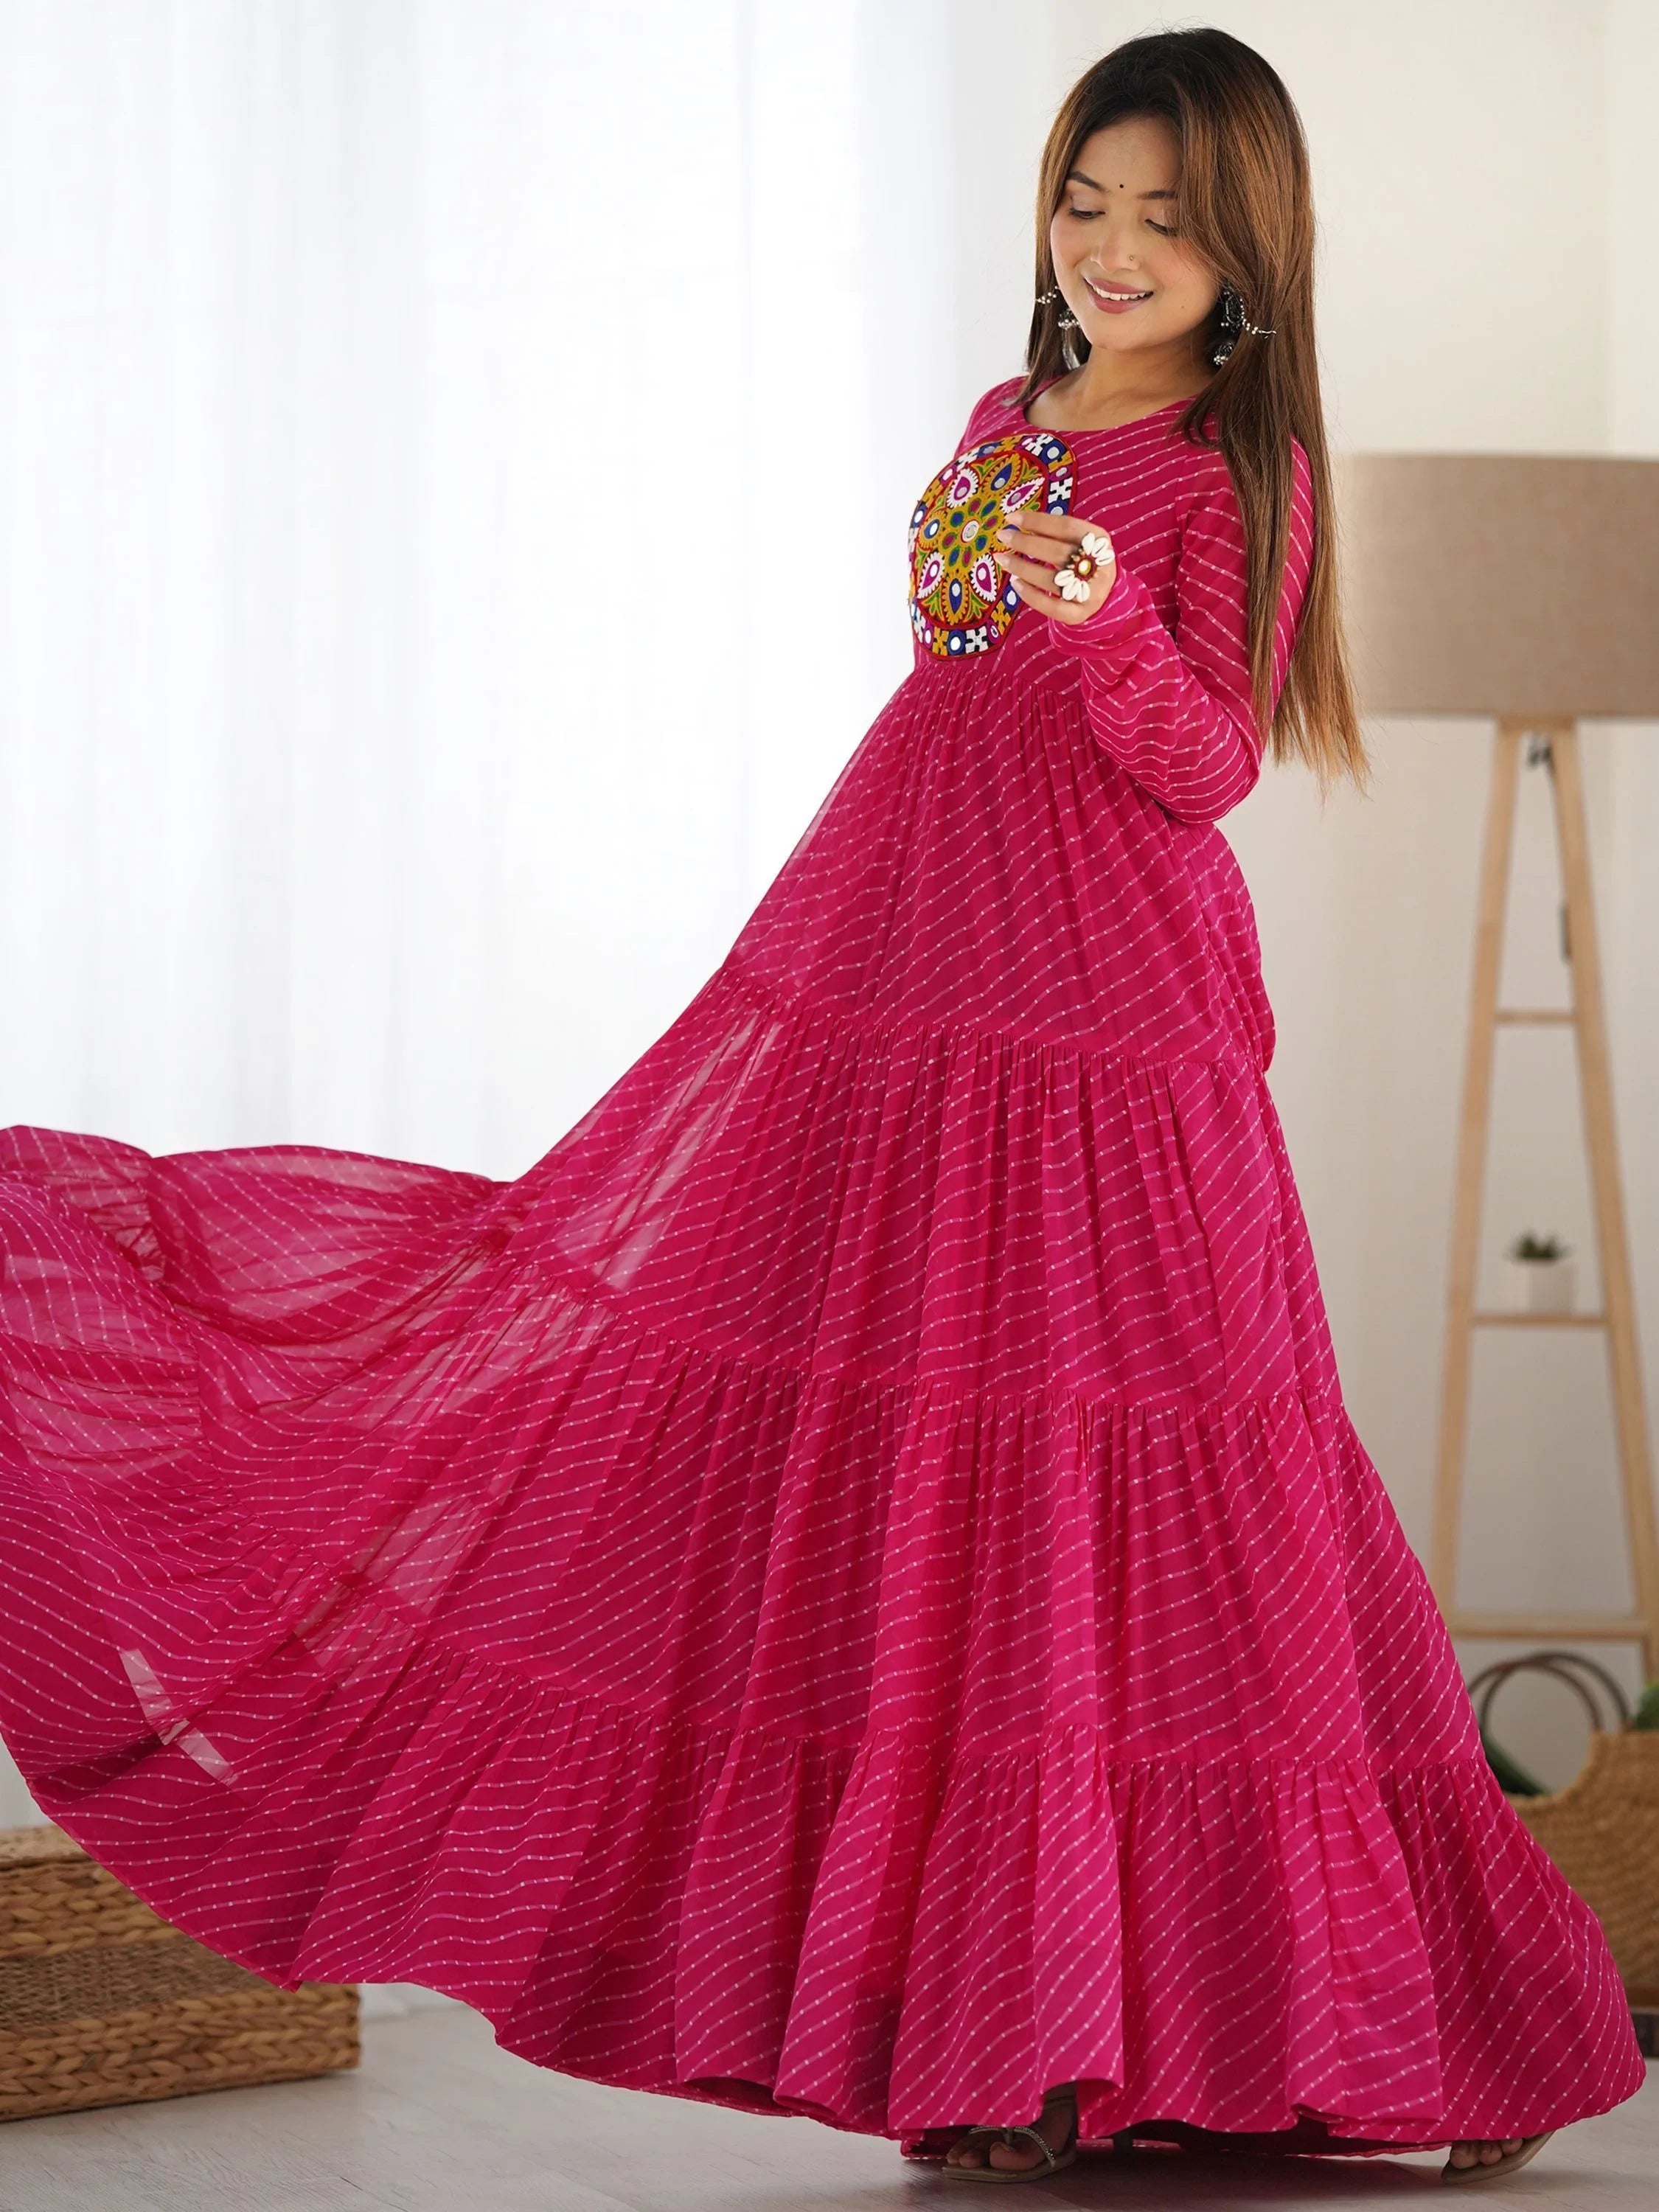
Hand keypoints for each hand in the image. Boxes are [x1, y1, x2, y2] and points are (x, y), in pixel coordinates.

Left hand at [993, 510, 1116, 623]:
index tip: (1012, 517)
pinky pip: (1051, 607)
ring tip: (1002, 558)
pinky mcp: (1079, 614)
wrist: (1105, 593)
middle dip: (1025, 542)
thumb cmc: (1084, 560)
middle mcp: (1097, 566)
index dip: (1037, 521)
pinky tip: (1015, 583)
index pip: (1066, 527)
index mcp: (1099, 540)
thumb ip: (1056, 532)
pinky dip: (1030, 595)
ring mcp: (1090, 593)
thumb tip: (1021, 522)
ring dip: (1022, 567)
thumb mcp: (1079, 540)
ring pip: (1051, 580)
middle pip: (1057, 553)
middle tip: (1003, 535)